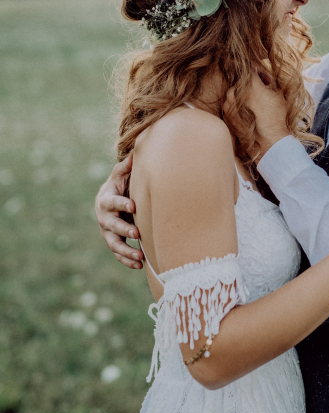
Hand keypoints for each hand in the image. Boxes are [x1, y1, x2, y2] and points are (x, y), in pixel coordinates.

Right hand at [95, 154, 142, 268]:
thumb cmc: (121, 184)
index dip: (121, 204)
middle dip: (123, 230)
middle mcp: (103, 217)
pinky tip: (140, 265)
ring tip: (140, 256)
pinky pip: (118, 254)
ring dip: (125, 251)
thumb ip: (128, 165)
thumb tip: (138, 147)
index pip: (112, 202)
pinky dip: (127, 261)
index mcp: (106, 199)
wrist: (113, 200)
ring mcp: (107, 232)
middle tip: (136, 233)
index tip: (134, 206)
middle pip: (111, 225)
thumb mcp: (122, 174)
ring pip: (113, 244)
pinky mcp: (113, 243)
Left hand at [227, 71, 289, 158]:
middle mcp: (235, 92)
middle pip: (242, 80)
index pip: (250, 67)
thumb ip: (269, 81)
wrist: (268, 143)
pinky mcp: (225, 116)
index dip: (260, 71)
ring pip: (236, 92)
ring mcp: (228, 104)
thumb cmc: (276, 119)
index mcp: (249, 84)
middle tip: (264, 91)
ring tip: (256, 104)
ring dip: (245, 94)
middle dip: (253, 83)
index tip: (265, 79)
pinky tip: (250, 113)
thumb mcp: (278, 95)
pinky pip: (231, 105)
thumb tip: (264, 78)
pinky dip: (239, 106)